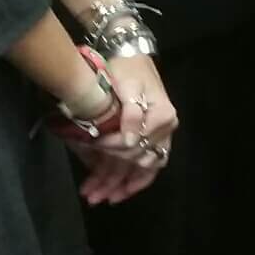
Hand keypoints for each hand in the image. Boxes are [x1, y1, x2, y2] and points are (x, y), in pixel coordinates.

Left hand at [99, 54, 178, 189]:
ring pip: (139, 171)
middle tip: (89, 194)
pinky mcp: (151, 141)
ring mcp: (159, 138)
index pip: (135, 143)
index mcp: (162, 116)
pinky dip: (130, 183)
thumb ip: (131, 113)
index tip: (92, 151)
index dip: (111, 151)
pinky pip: (145, 169)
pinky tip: (112, 193)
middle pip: (137, 162)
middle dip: (111, 180)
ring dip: (117, 186)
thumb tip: (130, 141)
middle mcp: (164, 130)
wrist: (130, 55)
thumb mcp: (128, 84)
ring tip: (95, 199)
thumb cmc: (127, 68)